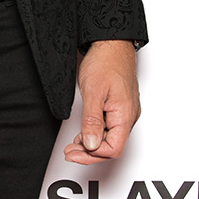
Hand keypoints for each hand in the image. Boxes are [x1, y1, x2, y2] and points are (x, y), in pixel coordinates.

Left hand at [63, 41, 140, 164]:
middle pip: (112, 146)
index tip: (75, 152)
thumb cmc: (105, 62)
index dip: (93, 154)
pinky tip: (84, 133)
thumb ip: (92, 121)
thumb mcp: (93, 93)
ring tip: (74, 144)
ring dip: (92, 144)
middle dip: (90, 152)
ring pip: (110, 138)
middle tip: (70, 152)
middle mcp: (128, 116)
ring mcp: (125, 112)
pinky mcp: (119, 107)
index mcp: (125, 115)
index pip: (113, 149)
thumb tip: (92, 144)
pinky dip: (96, 133)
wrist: (111, 43)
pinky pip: (110, 128)